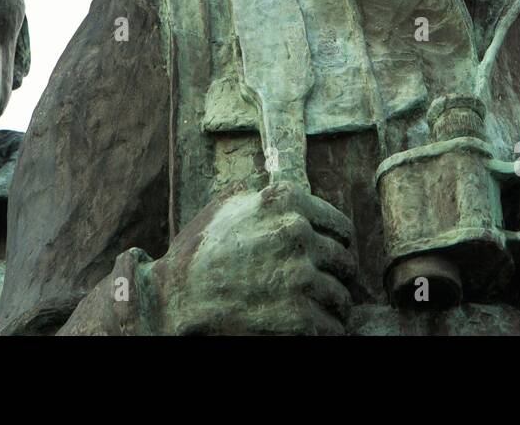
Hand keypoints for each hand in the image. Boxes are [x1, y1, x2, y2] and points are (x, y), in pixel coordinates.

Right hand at [147, 181, 356, 334]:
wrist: (175, 296)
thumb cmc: (200, 250)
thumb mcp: (228, 203)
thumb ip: (264, 192)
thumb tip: (292, 190)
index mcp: (286, 201)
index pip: (341, 227)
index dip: (338, 245)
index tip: (332, 257)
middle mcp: (298, 232)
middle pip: (344, 262)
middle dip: (337, 277)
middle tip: (327, 287)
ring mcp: (299, 275)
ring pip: (341, 296)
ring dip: (332, 306)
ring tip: (320, 309)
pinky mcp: (297, 315)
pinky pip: (332, 326)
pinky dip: (326, 329)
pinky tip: (312, 327)